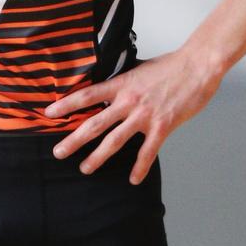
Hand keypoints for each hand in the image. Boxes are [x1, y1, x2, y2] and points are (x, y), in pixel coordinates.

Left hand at [43, 49, 222, 183]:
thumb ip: (123, 82)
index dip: (66, 105)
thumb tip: (109, 88)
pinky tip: (133, 179)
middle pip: (95, 122)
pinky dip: (140, 167)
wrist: (196, 67)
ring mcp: (144, 115)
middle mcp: (128, 100)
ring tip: (85, 167)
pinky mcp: (162, 126)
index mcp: (121, 84)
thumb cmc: (169, 66)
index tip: (49, 113)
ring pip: (115, 140)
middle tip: (59, 152)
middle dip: (74, 139)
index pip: (87, 95)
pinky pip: (147, 151)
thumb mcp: (139, 69)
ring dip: (98, 156)